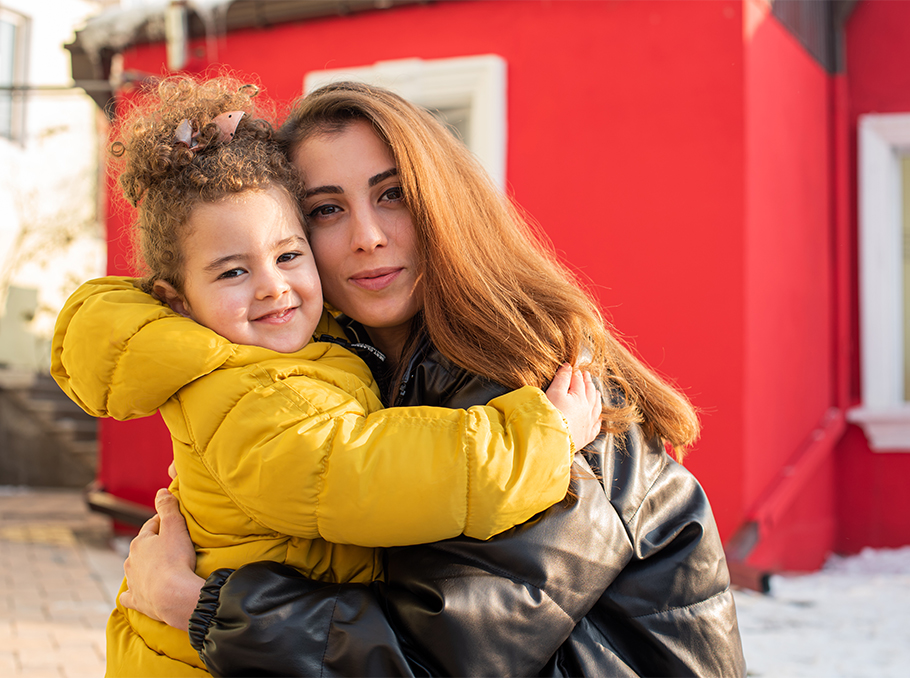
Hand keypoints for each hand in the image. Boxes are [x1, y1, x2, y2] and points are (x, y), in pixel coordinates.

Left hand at [119, 488, 203, 632]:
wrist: (173, 596)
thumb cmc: (175, 560)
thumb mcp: (175, 527)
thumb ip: (167, 507)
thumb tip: (161, 491)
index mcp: (139, 543)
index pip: (151, 526)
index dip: (163, 522)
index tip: (175, 522)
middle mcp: (131, 561)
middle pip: (142, 548)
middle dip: (154, 545)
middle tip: (171, 545)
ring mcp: (133, 582)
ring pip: (134, 570)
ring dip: (144, 567)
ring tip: (159, 568)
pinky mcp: (137, 601)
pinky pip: (129, 596)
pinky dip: (131, 594)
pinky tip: (132, 595)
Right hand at [545, 364, 601, 449]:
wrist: (552, 439)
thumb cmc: (550, 415)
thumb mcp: (554, 392)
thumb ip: (562, 378)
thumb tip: (568, 366)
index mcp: (579, 397)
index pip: (578, 381)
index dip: (576, 374)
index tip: (575, 369)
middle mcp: (587, 409)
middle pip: (590, 392)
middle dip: (588, 383)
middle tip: (587, 376)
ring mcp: (588, 423)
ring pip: (596, 408)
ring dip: (596, 399)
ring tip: (597, 393)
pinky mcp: (586, 436)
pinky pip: (596, 427)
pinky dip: (598, 421)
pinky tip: (599, 419)